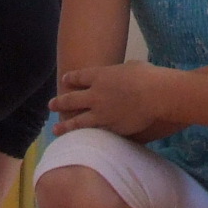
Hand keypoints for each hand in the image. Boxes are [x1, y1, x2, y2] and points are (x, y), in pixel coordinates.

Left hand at [50, 62, 164, 136]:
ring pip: (77, 122)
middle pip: (71, 100)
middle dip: (59, 103)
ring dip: (64, 126)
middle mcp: (95, 95)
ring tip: (55, 130)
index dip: (70, 78)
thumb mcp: (132, 67)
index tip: (64, 80)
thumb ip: (122, 72)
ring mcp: (101, 113)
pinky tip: (81, 141)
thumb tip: (124, 73)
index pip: (78, 77)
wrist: (156, 95)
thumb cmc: (148, 76)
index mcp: (100, 76)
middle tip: (51, 105)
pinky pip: (95, 133)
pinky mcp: (111, 128)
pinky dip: (86, 138)